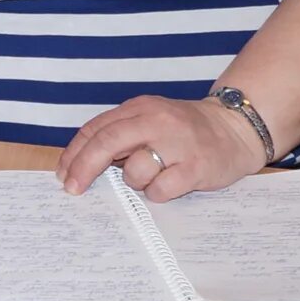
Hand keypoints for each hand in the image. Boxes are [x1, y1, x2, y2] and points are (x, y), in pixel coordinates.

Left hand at [61, 94, 264, 198]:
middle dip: (84, 168)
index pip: (96, 129)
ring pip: (133, 171)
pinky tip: (170, 184)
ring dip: (134, 182)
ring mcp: (178, 143)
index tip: (63, 174)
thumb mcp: (150, 120)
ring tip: (154, 175)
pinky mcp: (196, 166)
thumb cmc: (185, 131)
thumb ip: (120, 134)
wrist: (236, 129)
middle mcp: (157, 121)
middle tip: (73, 188)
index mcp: (141, 107)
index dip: (74, 153)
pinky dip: (157, 193)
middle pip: (106, 143)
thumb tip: (80, 163)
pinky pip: (160, 189)